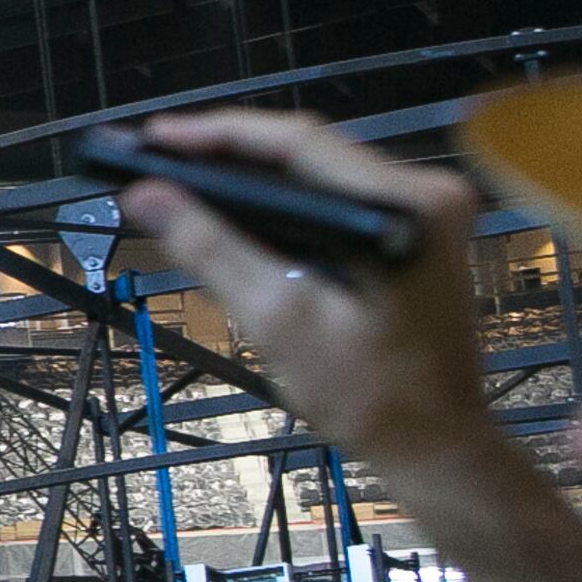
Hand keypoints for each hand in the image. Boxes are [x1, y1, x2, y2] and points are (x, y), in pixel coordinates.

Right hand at [118, 109, 493, 461]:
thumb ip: (212, 248)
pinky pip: (336, 197)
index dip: (217, 134)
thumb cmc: (369, 394)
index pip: (298, 143)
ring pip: (321, 171)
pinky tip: (236, 207)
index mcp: (406, 202)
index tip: (153, 136)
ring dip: (253, 175)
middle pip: (311, 151)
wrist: (437, 447)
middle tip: (155, 157)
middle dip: (230, 152)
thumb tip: (144, 195)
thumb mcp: (280, 320)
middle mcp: (426, 190)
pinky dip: (283, 201)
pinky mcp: (417, 231)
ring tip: (182, 176)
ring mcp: (427, 209)